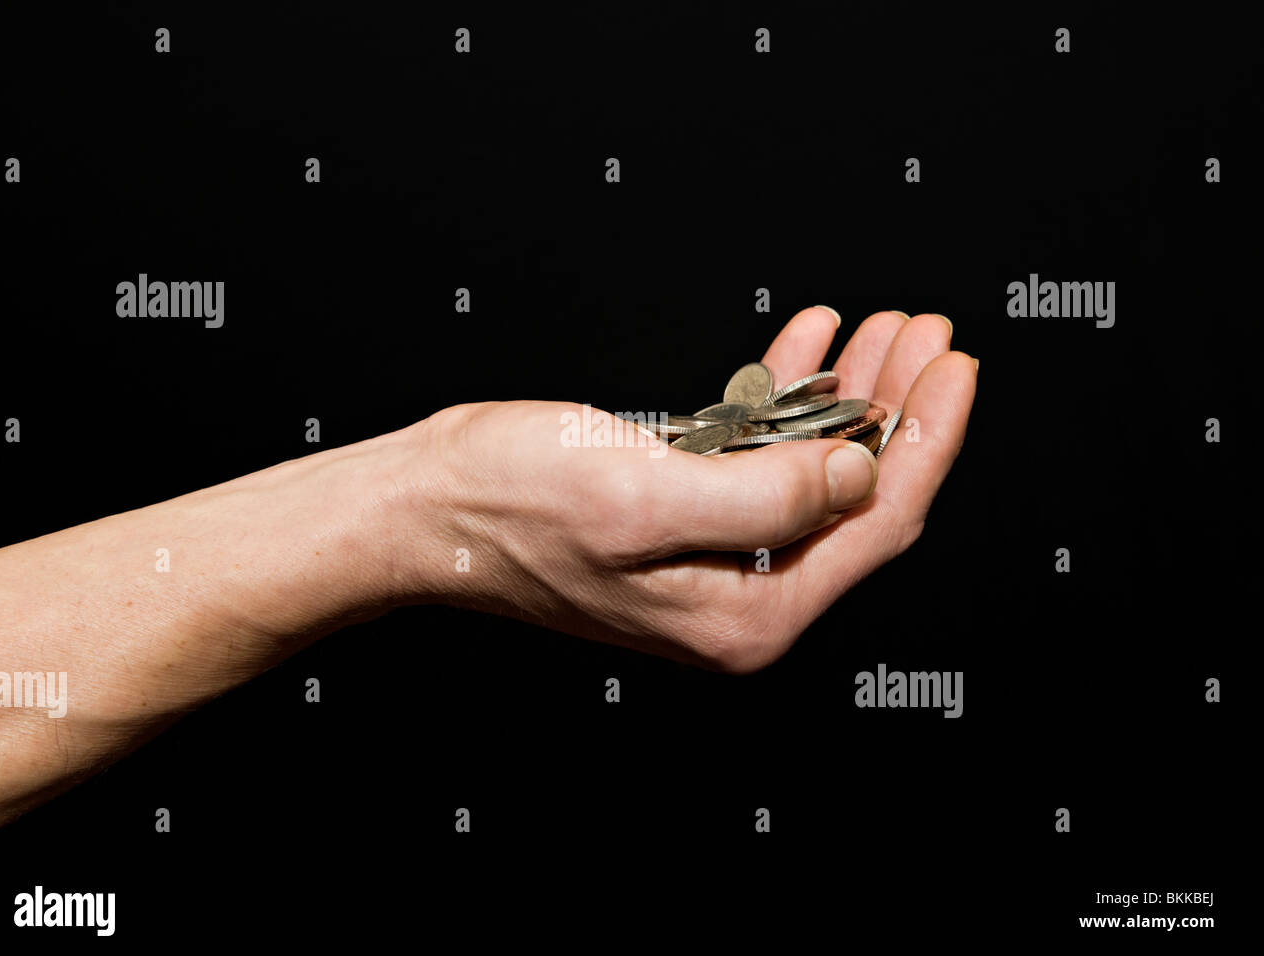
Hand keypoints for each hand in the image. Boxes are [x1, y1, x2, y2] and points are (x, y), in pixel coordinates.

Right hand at [412, 307, 976, 671]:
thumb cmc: (510, 507)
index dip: (925, 439)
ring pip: (812, 467)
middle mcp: (739, 593)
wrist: (425, 507)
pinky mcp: (681, 514)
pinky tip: (806, 342)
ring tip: (883, 327)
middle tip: (929, 333)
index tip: (953, 367)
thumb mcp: (644, 495)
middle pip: (856, 494)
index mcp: (746, 611)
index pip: (875, 523)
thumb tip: (859, 475)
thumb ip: (767, 496)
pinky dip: (784, 395)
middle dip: (897, 408)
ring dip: (848, 391)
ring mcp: (711, 554)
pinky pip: (756, 452)